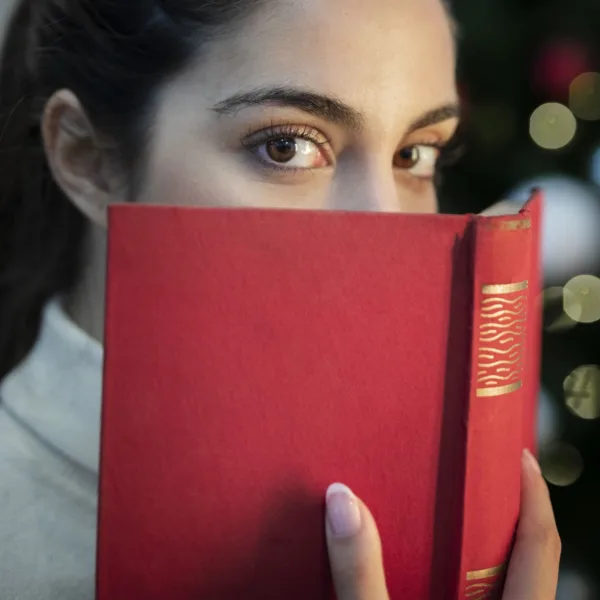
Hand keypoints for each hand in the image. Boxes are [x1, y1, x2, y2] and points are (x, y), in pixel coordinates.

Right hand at [325, 449, 560, 599]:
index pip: (538, 546)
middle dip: (504, 515)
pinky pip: (469, 598)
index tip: (519, 455)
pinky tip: (420, 566)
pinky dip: (451, 575)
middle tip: (475, 476)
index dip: (534, 497)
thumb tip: (342, 499)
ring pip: (497, 585)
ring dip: (477, 550)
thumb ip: (361, 571)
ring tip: (446, 514)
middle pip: (525, 561)